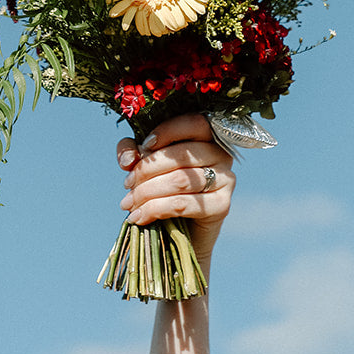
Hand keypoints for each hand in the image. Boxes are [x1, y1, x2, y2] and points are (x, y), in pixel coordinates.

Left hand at [117, 113, 235, 268]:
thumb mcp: (145, 163)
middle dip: (147, 169)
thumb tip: (128, 159)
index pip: (194, 123)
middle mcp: (222, 154)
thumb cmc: (164, 188)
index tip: (144, 146)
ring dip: (147, 192)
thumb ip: (133, 151)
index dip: (167, 131)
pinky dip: (155, 210)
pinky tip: (139, 217)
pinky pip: (184, 204)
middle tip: (127, 184)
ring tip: (128, 203)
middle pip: (182, 155)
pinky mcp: (222, 205)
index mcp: (207, 136)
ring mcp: (226, 179)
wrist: (181, 230)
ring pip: (180, 180)